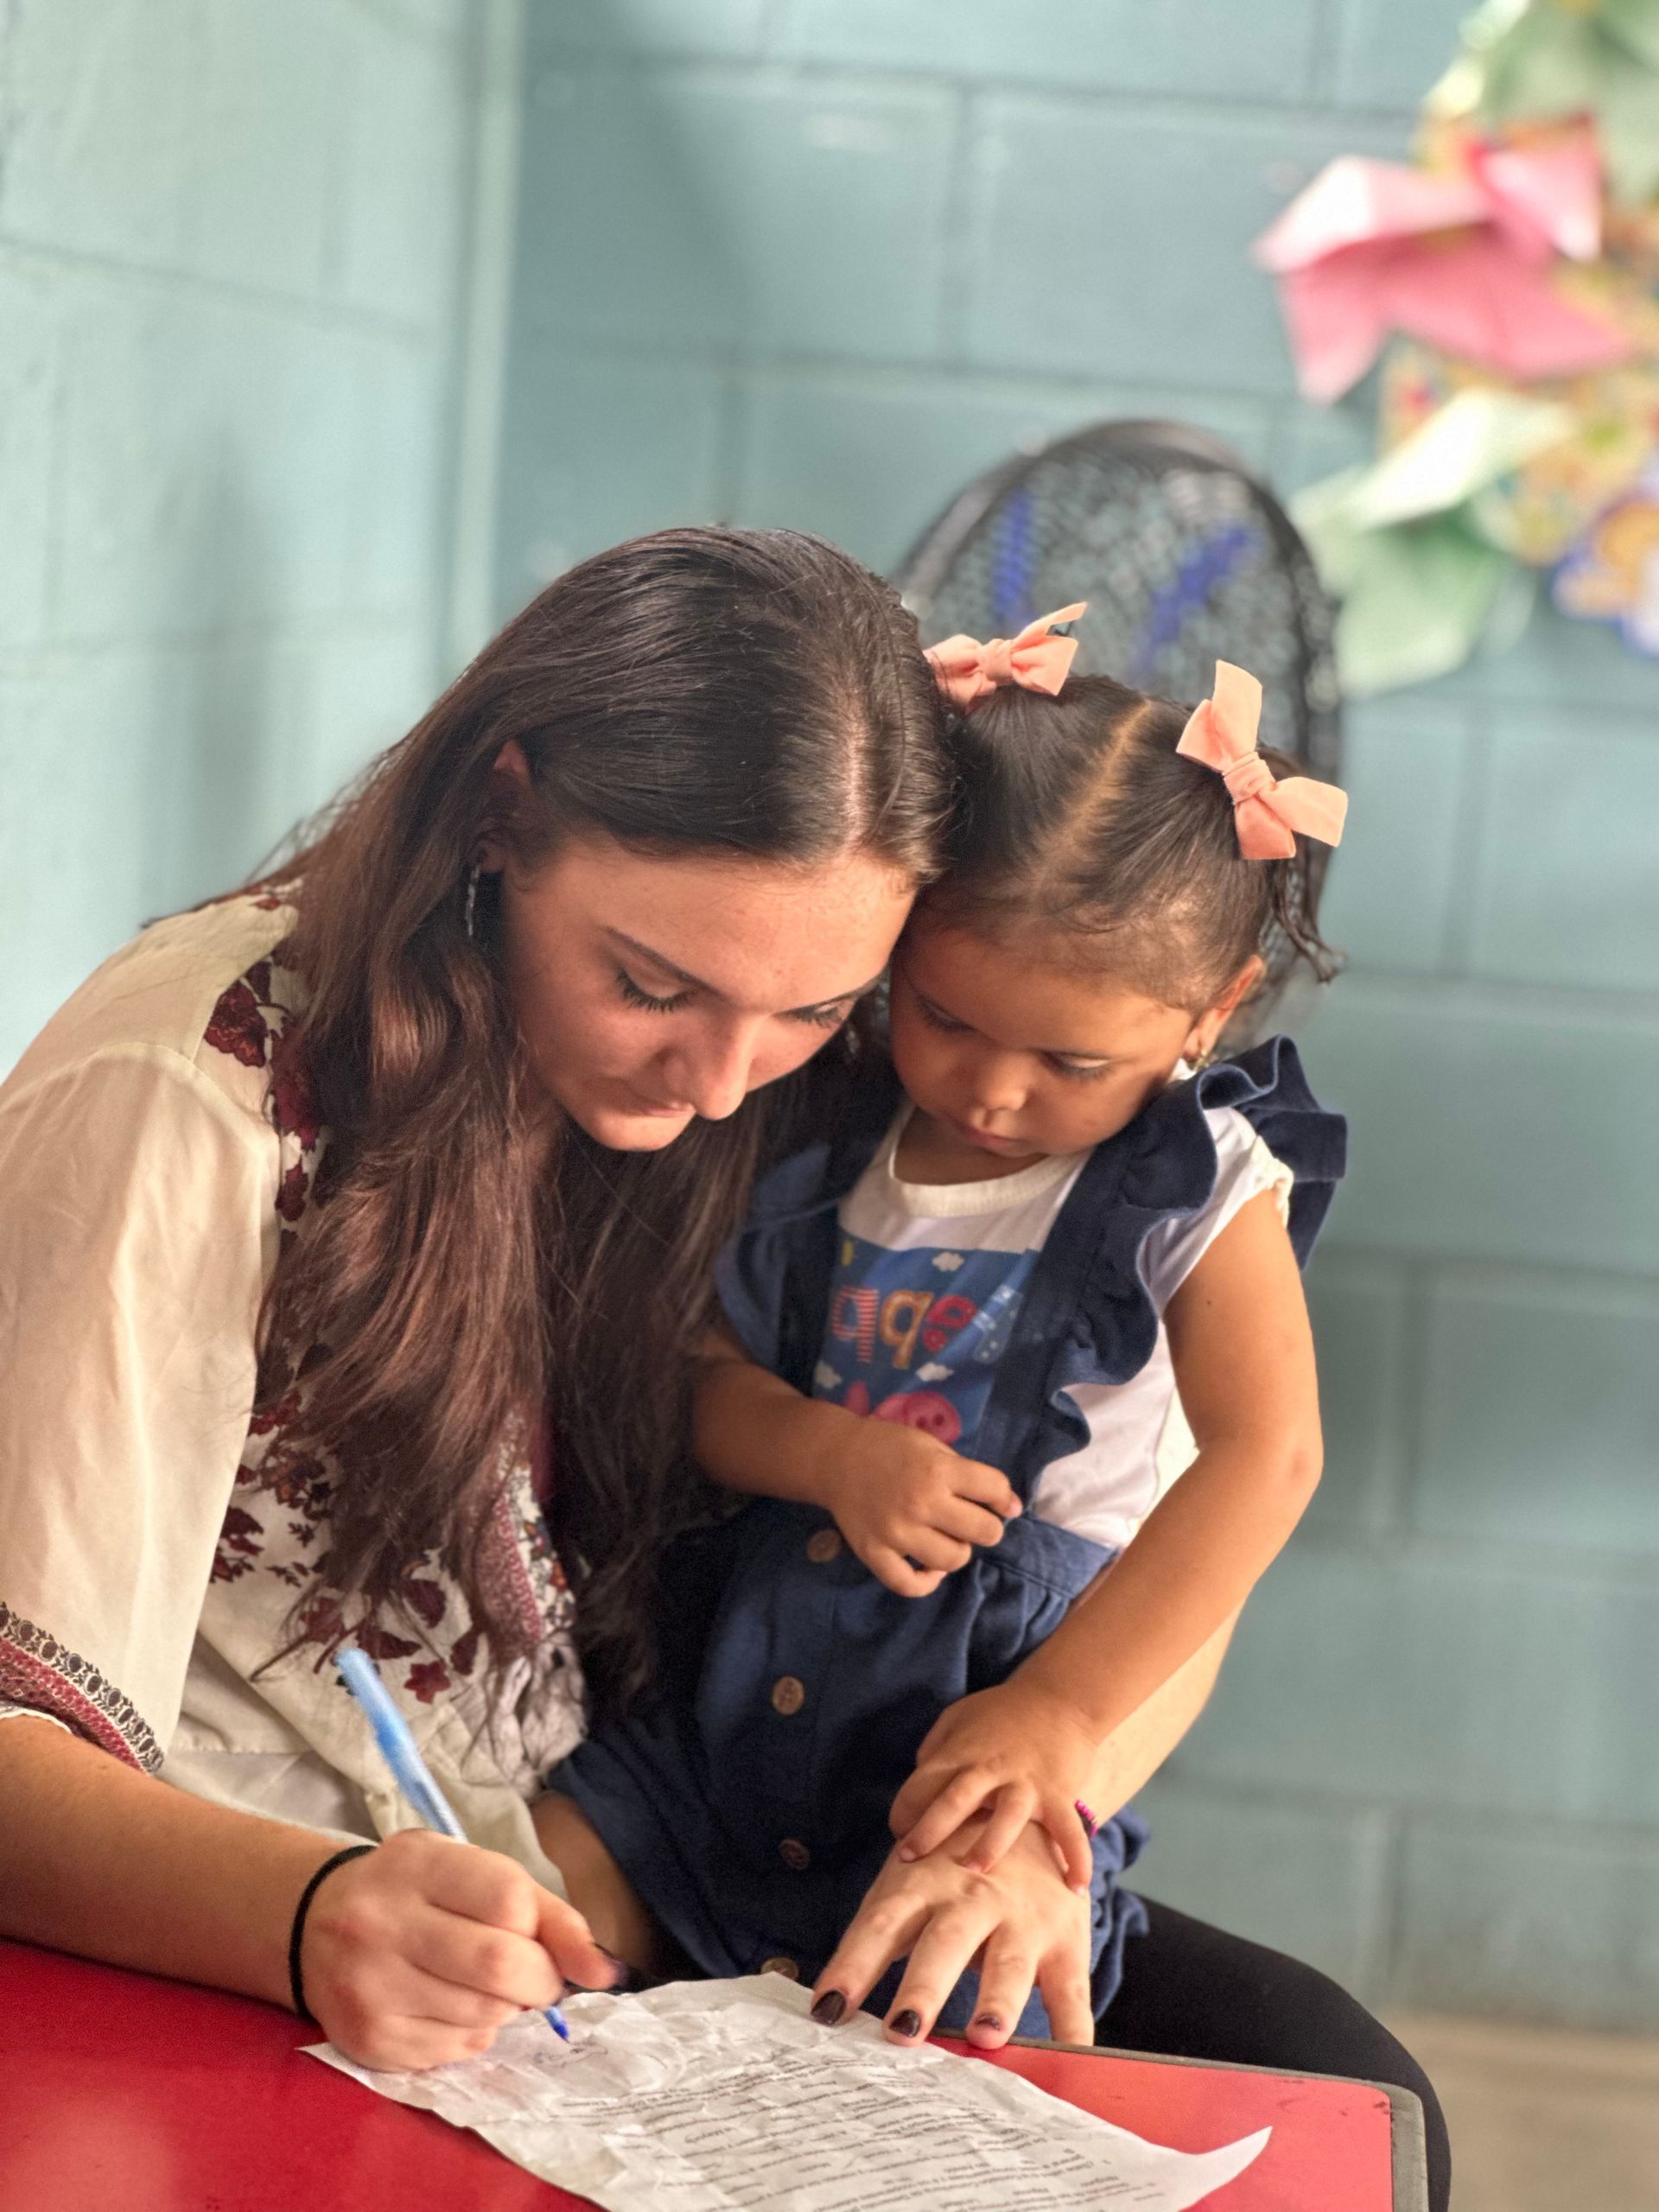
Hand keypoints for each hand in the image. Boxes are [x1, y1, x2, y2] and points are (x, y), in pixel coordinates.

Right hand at [298, 1829, 621, 2069]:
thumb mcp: (471, 1871)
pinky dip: (474, 2034)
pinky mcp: (368, 2040)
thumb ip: (544, 1911)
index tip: (544, 1940)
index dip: (545, 1929)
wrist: (312, 1921)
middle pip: (500, 1966)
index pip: (510, 1900)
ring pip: (483, 2015)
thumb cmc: (413, 1889)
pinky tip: (453, 2007)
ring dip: (507, 2008)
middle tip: (537, 1980)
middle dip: (539, 1981)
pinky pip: (455, 2050)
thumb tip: (605, 1970)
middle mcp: (383, 1923)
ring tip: (487, 1987)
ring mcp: (370, 1987)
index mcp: (417, 1864)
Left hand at [809, 1816, 1092, 2050]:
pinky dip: (1074, 2028)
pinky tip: (1071, 2059)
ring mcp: (1022, 1918)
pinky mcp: (1065, 1939)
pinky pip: (1071, 1989)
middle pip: (944, 1943)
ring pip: (1009, 1962)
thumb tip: (829, 2006)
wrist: (1026, 1809)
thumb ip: (875, 1938)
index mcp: (921, 1883)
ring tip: (985, 2037)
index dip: (853, 1965)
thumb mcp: (906, 1881)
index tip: (828, 2010)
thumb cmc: (947, 1864)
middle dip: (923, 1988)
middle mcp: (971, 1898)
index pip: (880, 1925)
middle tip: (903, 2031)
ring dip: (997, 2001)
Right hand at [814, 1423, 1018, 1596]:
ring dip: (958, 1551)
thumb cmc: (890, 1447)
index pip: (994, 1489)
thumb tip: (1010, 1507)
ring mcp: (896, 1532)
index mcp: (937, 1470)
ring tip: (946, 1537)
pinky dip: (926, 1582)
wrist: (836, 1457)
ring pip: (953, 1560)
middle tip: (971, 1521)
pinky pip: (908, 1584)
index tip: (1001, 1503)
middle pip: (983, 1532)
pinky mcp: (874, 1552)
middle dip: (986, 1527)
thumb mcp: (933, 1446)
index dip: (1004, 1497)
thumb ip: (969, 1474)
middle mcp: (920, 1502)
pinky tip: (929, 1568)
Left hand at [889, 1683, 1099, 1890]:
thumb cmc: (1003, 1710)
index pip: (922, 1783)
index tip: (899, 1834)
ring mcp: (1026, 1783)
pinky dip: (1076, 1858)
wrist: (1061, 1697)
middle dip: (928, 1831)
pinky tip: (1076, 1888)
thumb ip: (935, 1748)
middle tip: (907, 1859)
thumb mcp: (958, 1716)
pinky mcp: (1058, 1794)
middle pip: (955, 1800)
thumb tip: (917, 1781)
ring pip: (1006, 1817)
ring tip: (975, 1871)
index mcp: (961, 1752)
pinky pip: (1068, 1830)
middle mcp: (990, 1768)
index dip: (904, 1810)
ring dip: (989, 1845)